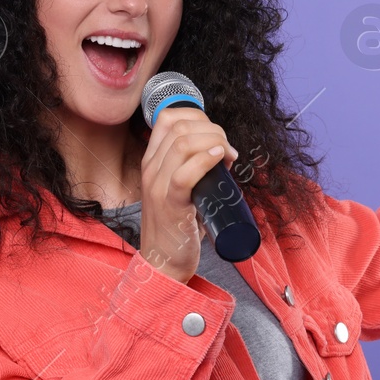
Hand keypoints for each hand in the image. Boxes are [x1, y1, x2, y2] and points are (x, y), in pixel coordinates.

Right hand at [138, 107, 239, 284]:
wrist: (164, 262)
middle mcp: (150, 168)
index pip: (169, 117)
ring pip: (183, 143)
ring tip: (228, 158)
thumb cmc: (178, 225)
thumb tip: (222, 153)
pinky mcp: (170, 205)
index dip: (199, 117)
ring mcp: (157, 186)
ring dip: (215, 142)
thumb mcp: (180, 188)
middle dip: (213, 130)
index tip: (216, 136)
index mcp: (151, 161)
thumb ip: (192, 168)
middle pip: (180, 126)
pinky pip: (184, 174)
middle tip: (228, 151)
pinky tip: (220, 161)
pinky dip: (205, 161)